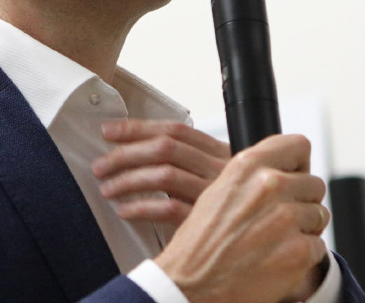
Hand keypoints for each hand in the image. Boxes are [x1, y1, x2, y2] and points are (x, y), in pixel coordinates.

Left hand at [91, 119, 229, 225]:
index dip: (138, 128)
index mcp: (220, 151)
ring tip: (107, 188)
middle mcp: (220, 168)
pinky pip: (169, 210)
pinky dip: (141, 208)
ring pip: (165, 176)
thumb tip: (137, 149)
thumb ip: (189, 162)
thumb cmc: (234, 207)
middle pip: (165, 149)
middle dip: (126, 154)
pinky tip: (125, 210)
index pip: (175, 130)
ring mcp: (216, 195)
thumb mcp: (218, 175)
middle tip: (100, 165)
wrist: (263, 236)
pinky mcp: (209, 223)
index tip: (109, 131)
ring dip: (128, 180)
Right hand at [153, 134, 329, 302]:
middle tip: (279, 218)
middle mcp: (269, 185)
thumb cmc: (200, 242)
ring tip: (275, 240)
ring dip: (304, 228)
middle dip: (302, 200)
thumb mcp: (218, 190)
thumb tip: (282, 170)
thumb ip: (252, 175)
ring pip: (319, 215)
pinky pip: (318, 246)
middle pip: (314, 183)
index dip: (297, 164)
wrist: (191, 284)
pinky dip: (302, 255)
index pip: (298, 145)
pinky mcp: (298, 251)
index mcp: (247, 165)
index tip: (293, 175)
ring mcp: (286, 218)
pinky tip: (277, 258)